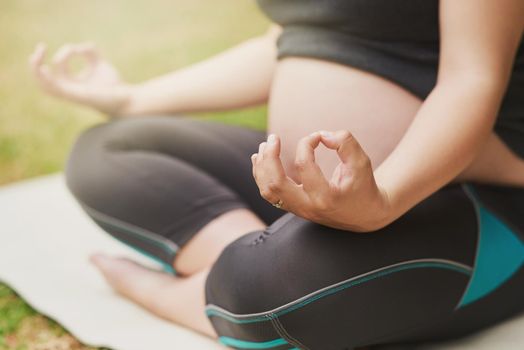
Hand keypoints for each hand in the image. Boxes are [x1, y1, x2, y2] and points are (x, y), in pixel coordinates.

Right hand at [29, 42, 130, 115]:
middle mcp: (69, 90)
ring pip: (45, 86)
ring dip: (37, 71)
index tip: (76, 49)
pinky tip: (44, 68)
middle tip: (40, 47)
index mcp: (72, 83)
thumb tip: (77, 47)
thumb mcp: (100, 63)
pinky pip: (56, 89)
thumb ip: (90, 52)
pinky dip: (48, 79)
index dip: (64, 52)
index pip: (59, 66)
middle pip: (43, 80)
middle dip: (36, 63)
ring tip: (36, 55)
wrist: (127, 98)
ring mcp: (71, 94)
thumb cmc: (114, 85)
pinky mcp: (77, 96)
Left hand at [251, 131, 391, 231]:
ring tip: (264, 145)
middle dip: (269, 158)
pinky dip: (261, 176)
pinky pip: (270, 194)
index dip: (306, 144)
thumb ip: (346, 144)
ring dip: (262, 167)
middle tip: (273, 138)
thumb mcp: (362, 163)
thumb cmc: (363, 186)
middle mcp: (308, 207)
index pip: (303, 166)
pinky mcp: (294, 208)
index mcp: (325, 197)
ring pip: (268, 191)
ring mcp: (299, 210)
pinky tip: (260, 159)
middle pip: (275, 184)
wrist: (364, 215)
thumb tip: (322, 135)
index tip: (317, 136)